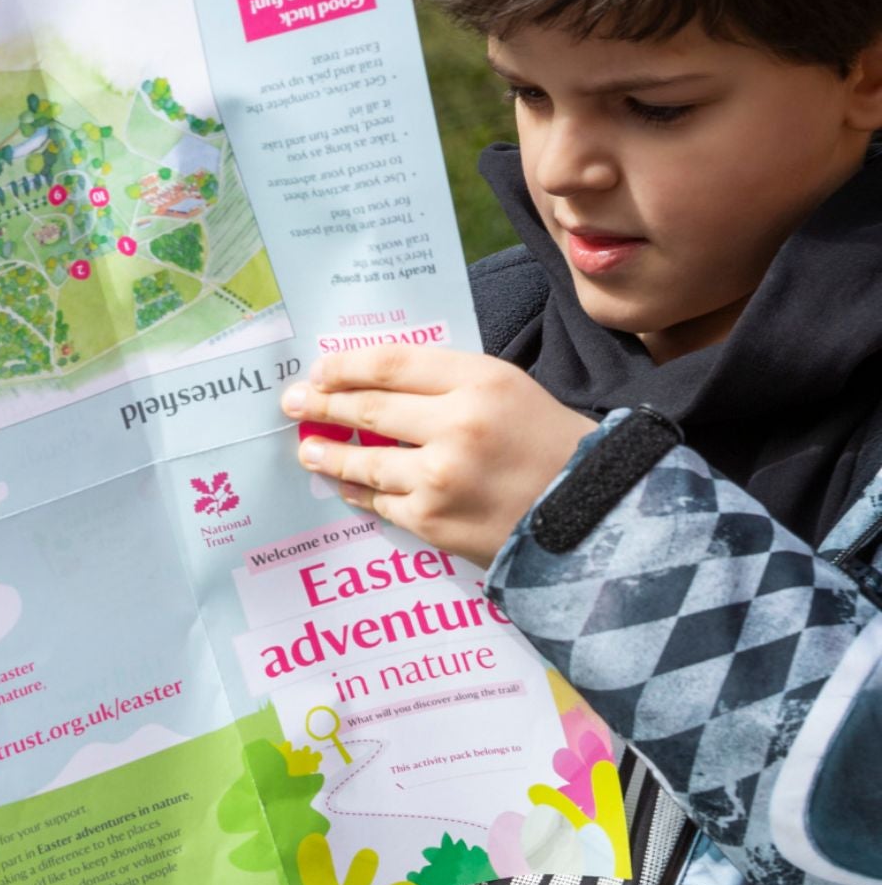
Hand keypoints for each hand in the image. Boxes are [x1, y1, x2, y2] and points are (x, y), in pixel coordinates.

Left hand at [281, 345, 596, 565]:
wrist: (590, 515)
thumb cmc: (550, 445)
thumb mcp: (508, 392)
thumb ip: (447, 384)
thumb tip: (374, 382)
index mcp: (481, 381)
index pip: (392, 364)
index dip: (346, 365)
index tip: (320, 368)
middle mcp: (457, 426)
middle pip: (369, 408)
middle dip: (323, 403)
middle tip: (294, 402)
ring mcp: (440, 477)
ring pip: (364, 458)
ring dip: (328, 451)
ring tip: (308, 447)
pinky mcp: (432, 520)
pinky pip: (378, 501)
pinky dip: (355, 490)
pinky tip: (342, 483)